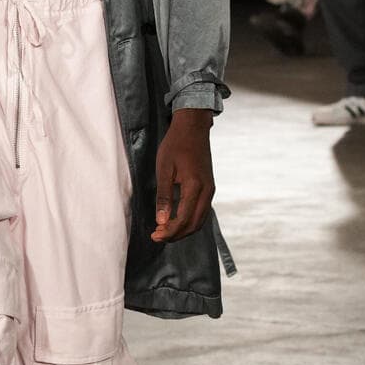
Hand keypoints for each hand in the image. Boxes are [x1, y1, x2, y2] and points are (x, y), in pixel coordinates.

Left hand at [152, 110, 214, 243]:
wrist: (193, 128)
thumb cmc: (175, 145)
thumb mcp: (164, 169)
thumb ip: (164, 197)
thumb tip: (161, 221)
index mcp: (195, 187)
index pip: (184, 219)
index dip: (169, 232)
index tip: (154, 236)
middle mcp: (207, 191)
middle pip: (194, 224)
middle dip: (176, 234)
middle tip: (157, 236)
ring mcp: (210, 190)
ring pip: (200, 220)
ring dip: (183, 229)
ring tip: (164, 230)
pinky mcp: (209, 188)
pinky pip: (202, 211)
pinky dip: (190, 220)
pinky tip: (175, 220)